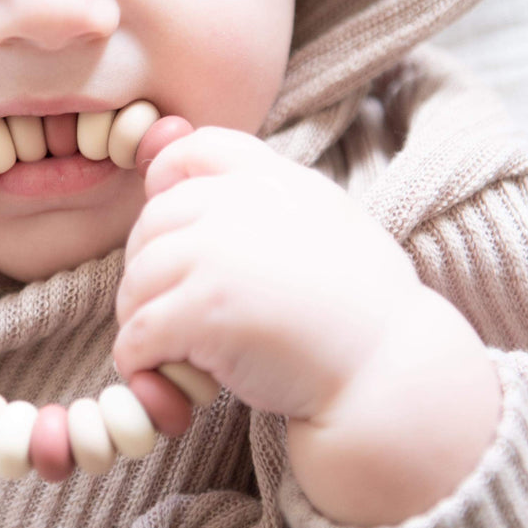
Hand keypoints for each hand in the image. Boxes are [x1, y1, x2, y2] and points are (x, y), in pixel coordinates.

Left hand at [113, 127, 498, 525]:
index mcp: (275, 180)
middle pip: (151, 223)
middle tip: (174, 311)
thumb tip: (180, 181)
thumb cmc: (361, 310)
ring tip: (175, 349)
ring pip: (136, 282)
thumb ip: (266, 200)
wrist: (391, 372)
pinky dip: (141, 362)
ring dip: (142, 321)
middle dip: (149, 270)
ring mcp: (218, 254)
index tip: (174, 232)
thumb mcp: (325, 220)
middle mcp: (242, 204)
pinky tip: (169, 378)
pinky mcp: (202, 309)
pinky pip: (137, 334)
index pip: (194, 149)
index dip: (166, 184)